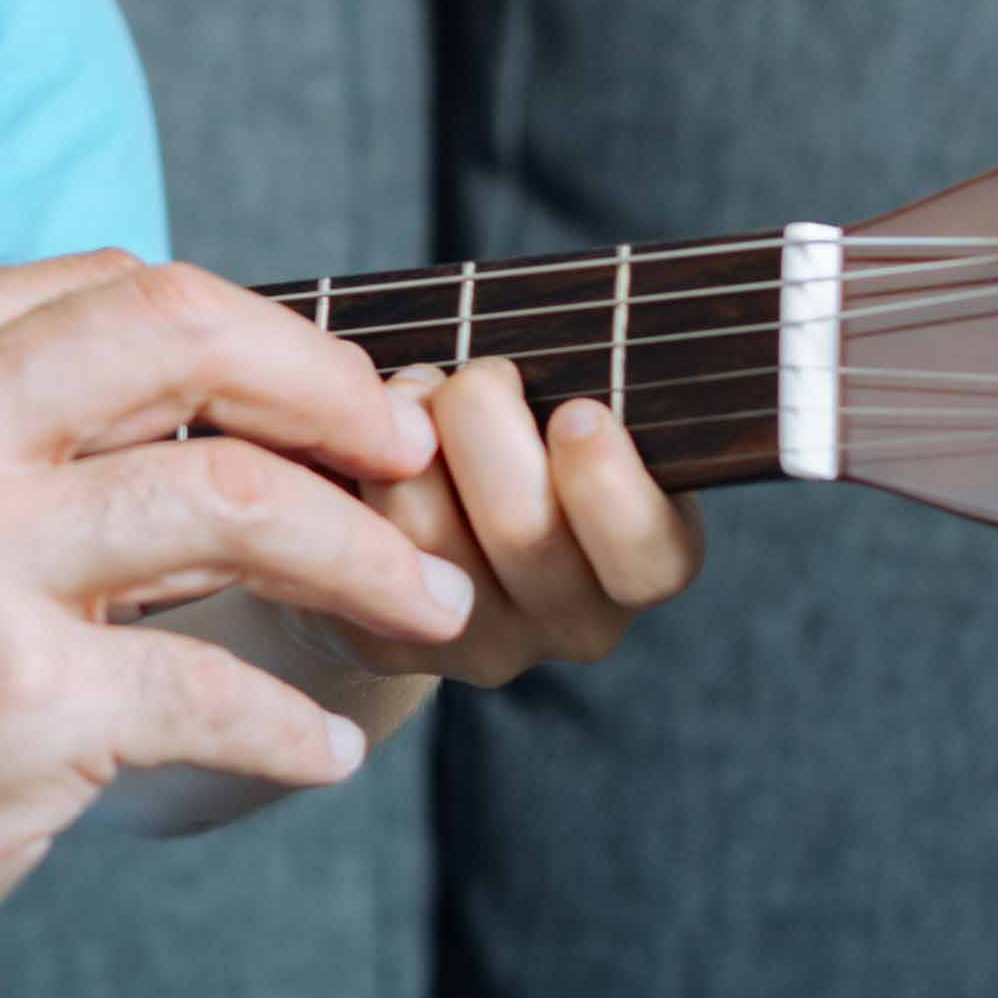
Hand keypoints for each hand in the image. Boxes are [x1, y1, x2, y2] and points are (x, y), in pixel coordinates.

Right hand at [0, 254, 477, 997]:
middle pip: (183, 334)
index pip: (110, 285)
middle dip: (335, 391)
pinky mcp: (12, 709)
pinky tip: (322, 750)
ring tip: (432, 609)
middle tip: (413, 460)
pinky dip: (301, 725)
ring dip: (369, 559)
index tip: (336, 402)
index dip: (258, 333)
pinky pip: (222, 691)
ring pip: (235, 499)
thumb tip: (202, 400)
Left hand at [336, 359, 701, 683]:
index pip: (647, 553)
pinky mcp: (389, 647)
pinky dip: (350, 475)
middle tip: (472, 374)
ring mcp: (481, 645)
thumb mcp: (566, 400)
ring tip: (410, 390)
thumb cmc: (512, 426)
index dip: (608, 483)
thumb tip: (530, 350)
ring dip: (408, 439)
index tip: (576, 411)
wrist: (423, 507)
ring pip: (427, 539)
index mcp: (642, 559)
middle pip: (522, 530)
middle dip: (482, 420)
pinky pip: (357, 555)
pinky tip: (356, 443)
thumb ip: (576, 382)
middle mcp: (571, 621)